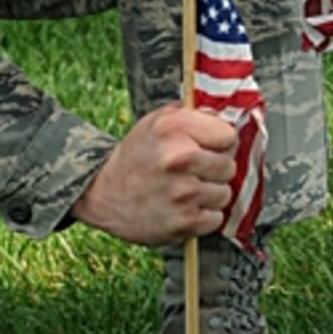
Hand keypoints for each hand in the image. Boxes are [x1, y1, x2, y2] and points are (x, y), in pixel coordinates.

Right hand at [70, 103, 237, 246]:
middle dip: (214, 169)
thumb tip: (226, 111)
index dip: (218, 142)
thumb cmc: (137, 156)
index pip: (228, 135)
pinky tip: (183, 207)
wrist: (104, 193)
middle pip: (229, 165)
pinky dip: (203, 216)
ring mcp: (182, 192)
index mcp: (173, 128)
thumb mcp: (156, 121)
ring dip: (209, 194)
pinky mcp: (184, 222)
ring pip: (224, 193)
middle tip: (192, 171)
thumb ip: (191, 113)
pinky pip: (216, 218)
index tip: (205, 147)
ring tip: (185, 189)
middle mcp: (179, 158)